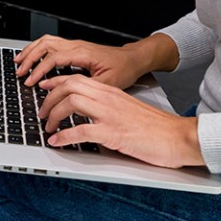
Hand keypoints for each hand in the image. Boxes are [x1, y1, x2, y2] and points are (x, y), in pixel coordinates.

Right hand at [14, 33, 177, 90]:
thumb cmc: (124, 69)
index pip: (54, 58)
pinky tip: (33, 57)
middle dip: (30, 59)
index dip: (40, 70)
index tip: (31, 82)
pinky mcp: (75, 48)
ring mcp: (75, 45)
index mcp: (83, 53)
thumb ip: (86, 88)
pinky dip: (38, 49)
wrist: (133, 59)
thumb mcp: (108, 83)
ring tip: (19, 63)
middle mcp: (77, 46)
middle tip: (19, 73)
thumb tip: (66, 95)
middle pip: (45, 45)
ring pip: (46, 41)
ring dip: (31, 51)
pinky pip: (52, 44)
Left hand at [38, 76, 203, 168]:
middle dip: (49, 99)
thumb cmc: (157, 128)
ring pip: (71, 103)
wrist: (179, 137)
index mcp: (112, 92)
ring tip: (47, 127)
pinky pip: (81, 131)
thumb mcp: (128, 111)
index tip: (44, 90)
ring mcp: (111, 115)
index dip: (56, 83)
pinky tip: (57, 142)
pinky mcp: (114, 133)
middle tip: (41, 113)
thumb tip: (89, 117)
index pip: (77, 78)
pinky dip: (64, 136)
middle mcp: (109, 99)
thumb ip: (109, 109)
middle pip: (69, 86)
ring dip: (53, 115)